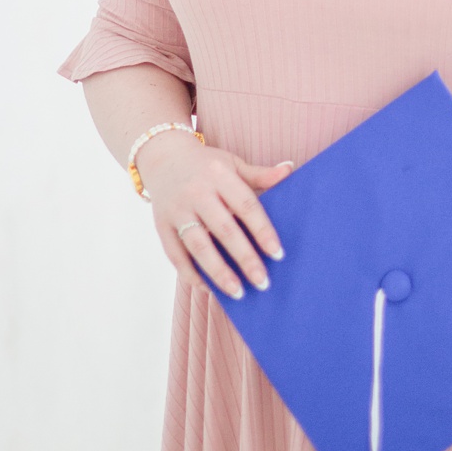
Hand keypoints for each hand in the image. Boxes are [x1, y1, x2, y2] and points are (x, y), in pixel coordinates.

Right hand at [139, 132, 295, 302]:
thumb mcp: (232, 163)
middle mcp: (196, 192)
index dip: (262, 230)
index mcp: (218, 175)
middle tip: (263, 282)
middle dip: (245, 258)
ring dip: (218, 272)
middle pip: (224, 229)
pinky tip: (208, 288)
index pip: (245, 205)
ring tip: (238, 292)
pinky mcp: (161, 225)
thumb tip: (290, 170)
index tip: (278, 254)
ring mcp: (176, 210)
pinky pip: (175, 255)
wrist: (162, 157)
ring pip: (198, 246)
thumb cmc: (205, 166)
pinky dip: (190, 274)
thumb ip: (260, 174)